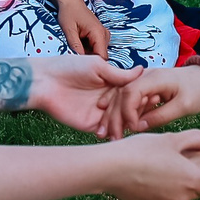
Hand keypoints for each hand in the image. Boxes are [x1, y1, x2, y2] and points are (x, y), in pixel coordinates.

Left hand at [25, 55, 140, 134]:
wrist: (44, 82)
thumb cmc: (68, 67)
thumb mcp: (97, 66)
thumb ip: (119, 73)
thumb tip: (142, 70)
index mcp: (111, 84)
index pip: (132, 92)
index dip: (142, 95)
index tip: (155, 97)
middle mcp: (108, 99)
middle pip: (128, 109)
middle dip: (137, 112)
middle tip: (146, 113)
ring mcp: (100, 113)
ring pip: (119, 121)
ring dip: (127, 124)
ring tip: (136, 125)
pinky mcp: (90, 124)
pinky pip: (106, 131)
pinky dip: (114, 133)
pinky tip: (122, 133)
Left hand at [57, 0, 110, 59]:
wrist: (71, 2)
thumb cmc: (69, 12)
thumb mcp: (69, 30)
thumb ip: (75, 46)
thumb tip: (80, 61)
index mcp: (98, 33)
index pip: (102, 57)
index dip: (93, 65)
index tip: (82, 68)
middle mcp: (105, 35)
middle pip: (101, 56)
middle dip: (89, 60)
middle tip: (75, 58)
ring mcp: (104, 35)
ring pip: (99, 53)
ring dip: (88, 54)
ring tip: (76, 48)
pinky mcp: (100, 36)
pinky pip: (96, 49)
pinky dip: (88, 50)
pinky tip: (79, 44)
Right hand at [103, 130, 199, 199]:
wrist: (110, 168)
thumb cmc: (143, 151)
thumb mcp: (171, 139)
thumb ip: (196, 139)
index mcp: (192, 180)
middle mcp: (182, 197)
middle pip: (197, 192)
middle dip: (191, 179)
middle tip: (176, 160)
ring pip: (179, 195)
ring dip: (174, 184)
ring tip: (158, 164)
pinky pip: (162, 198)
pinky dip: (159, 188)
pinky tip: (145, 173)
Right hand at [111, 64, 199, 133]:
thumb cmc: (198, 91)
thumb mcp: (184, 107)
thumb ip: (161, 116)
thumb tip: (138, 127)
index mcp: (155, 78)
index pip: (131, 92)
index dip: (127, 112)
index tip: (132, 129)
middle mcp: (144, 76)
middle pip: (120, 94)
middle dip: (114, 116)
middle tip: (112, 137)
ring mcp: (142, 80)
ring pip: (119, 96)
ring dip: (113, 115)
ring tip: (109, 134)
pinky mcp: (142, 87)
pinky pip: (126, 99)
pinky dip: (120, 112)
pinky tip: (115, 126)